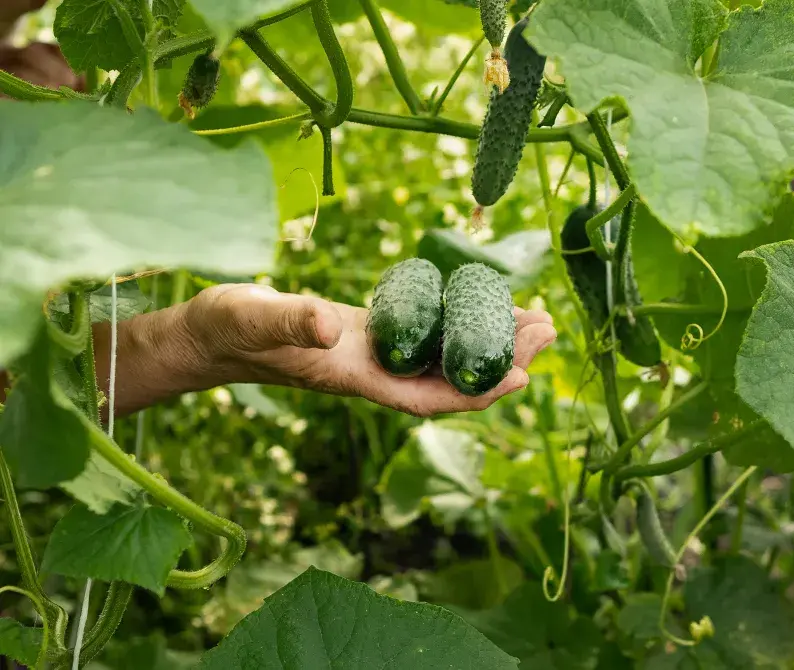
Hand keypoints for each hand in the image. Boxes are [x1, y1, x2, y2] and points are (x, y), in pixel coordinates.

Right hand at [183, 283, 556, 416]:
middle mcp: (373, 372)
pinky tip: (479, 303)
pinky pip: (424, 334)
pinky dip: (456, 322)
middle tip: (548, 328)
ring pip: (442, 356)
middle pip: (449, 377)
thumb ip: (291, 322)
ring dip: (487, 340)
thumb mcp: (256, 319)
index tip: (525, 374)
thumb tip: (331, 327)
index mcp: (355, 376)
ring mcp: (373, 354)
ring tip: (533, 317)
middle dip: (501, 361)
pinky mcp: (369, 332)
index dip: (478, 391)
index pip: (430, 397)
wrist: (210, 332)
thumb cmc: (228, 329)